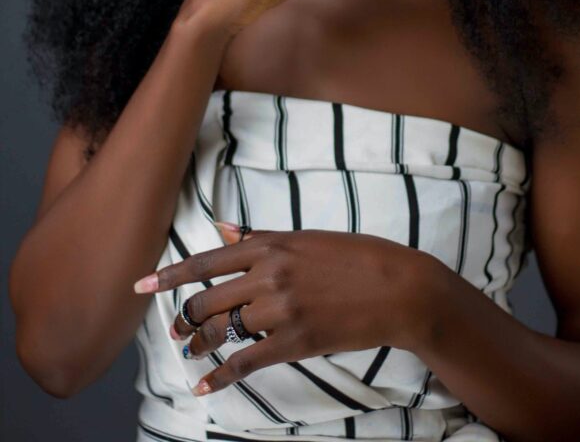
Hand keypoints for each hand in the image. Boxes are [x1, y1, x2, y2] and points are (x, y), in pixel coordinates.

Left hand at [133, 224, 430, 396]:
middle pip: (207, 299)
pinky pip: (246, 362)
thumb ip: (261, 236)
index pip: (206, 260)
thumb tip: (224, 229)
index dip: (170, 275)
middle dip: (184, 317)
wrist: (398, 287)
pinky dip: (220, 376)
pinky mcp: (295, 341)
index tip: (143, 285)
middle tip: (176, 329)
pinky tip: (205, 386)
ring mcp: (280, 309)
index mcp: (270, 244)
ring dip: (199, 344)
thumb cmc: (356, 256)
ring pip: (221, 330)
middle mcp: (268, 274)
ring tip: (189, 352)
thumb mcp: (306, 237)